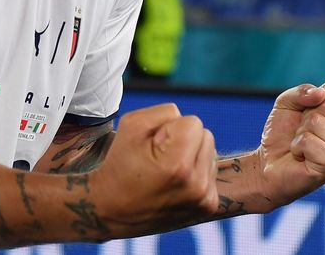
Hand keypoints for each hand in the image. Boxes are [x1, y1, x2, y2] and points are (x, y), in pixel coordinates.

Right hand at [89, 104, 218, 236]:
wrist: (114, 211)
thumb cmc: (120, 166)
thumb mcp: (131, 126)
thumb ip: (164, 112)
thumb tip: (184, 119)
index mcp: (178, 165)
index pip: (194, 122)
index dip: (170, 128)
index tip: (154, 146)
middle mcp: (197, 185)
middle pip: (206, 135)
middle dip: (185, 140)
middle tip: (160, 158)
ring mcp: (204, 199)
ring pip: (210, 152)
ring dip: (191, 155)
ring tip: (167, 170)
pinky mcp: (208, 206)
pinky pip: (210, 171)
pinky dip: (195, 172)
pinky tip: (175, 182)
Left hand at [255, 81, 324, 206]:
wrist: (270, 165)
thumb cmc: (284, 134)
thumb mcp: (288, 103)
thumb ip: (302, 91)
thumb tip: (320, 94)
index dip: (310, 101)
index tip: (306, 117)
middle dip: (306, 118)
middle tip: (304, 134)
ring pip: (316, 122)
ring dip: (301, 134)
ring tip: (304, 147)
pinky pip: (309, 141)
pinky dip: (298, 147)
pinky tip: (302, 157)